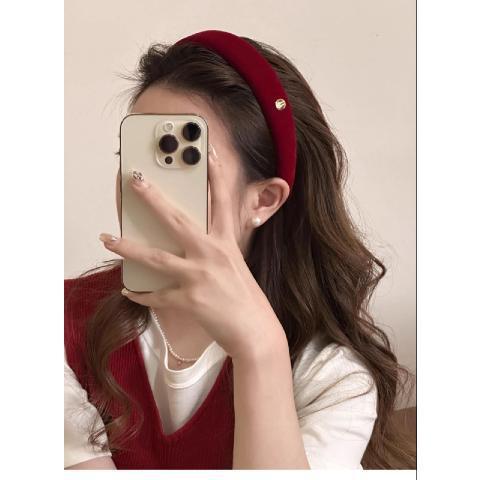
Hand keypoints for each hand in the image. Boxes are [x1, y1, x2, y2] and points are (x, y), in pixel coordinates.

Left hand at [99, 147, 286, 362]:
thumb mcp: (235, 264)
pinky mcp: (190, 300)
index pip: (222, 201)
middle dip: (153, 198)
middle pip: (178, 220)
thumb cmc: (246, 298)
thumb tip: (192, 239)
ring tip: (107, 238)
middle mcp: (213, 254)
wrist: (256, 331)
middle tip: (135, 181)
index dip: (216, 174)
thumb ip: (216, 249)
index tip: (207, 151)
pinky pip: (157, 295)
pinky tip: (127, 290)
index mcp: (227, 243)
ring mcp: (201, 276)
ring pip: (156, 257)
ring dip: (128, 247)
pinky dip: (140, 294)